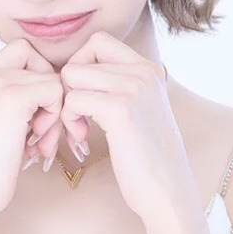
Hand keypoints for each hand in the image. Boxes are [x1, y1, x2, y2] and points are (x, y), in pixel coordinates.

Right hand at [0, 39, 64, 224]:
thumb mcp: (3, 122)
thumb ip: (22, 99)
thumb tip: (61, 89)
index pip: (26, 52)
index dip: (40, 79)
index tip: (35, 115)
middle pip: (43, 65)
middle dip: (51, 98)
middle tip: (40, 132)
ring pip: (54, 80)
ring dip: (54, 114)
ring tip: (36, 142)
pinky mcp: (12, 99)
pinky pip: (56, 91)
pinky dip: (54, 118)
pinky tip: (36, 143)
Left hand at [57, 31, 196, 222]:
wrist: (168, 192)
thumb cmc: (146, 158)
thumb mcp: (137, 110)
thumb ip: (115, 86)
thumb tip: (74, 72)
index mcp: (148, 68)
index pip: (97, 41)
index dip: (79, 67)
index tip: (81, 97)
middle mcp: (143, 71)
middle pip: (79, 59)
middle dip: (66, 88)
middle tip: (74, 118)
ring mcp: (134, 87)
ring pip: (71, 76)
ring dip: (65, 105)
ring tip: (77, 130)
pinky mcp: (121, 110)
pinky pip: (73, 99)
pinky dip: (68, 119)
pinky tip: (82, 137)